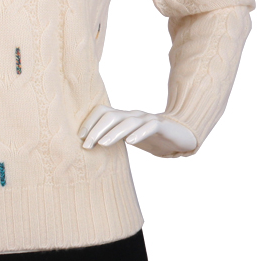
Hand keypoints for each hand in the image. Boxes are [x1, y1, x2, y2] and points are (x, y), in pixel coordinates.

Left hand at [79, 104, 197, 157]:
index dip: (90, 121)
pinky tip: (130, 142)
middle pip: (111, 116)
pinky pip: (150, 126)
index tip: (80, 137)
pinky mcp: (162, 125)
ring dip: (114, 132)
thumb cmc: (150, 138)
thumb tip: (88, 149)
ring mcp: (147, 119)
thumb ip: (113, 139)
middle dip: (96, 129)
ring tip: (103, 144)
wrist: (180, 136)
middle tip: (87, 145)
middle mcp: (133, 115)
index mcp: (123, 117)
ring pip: (129, 121)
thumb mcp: (128, 138)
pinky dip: (139, 133)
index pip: (102, 111)